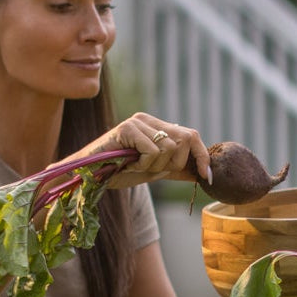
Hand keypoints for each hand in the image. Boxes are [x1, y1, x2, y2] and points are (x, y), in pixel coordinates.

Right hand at [66, 113, 211, 188]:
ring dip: (155, 166)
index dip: (202, 156)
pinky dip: (144, 164)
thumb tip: (202, 173)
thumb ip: (176, 169)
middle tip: (152, 170)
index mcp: (157, 126)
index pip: (191, 135)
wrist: (90, 176)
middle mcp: (149, 120)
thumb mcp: (155, 171)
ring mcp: (138, 122)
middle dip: (175, 163)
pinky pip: (153, 151)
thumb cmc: (118, 171)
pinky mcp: (127, 128)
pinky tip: (129, 164)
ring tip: (136, 166)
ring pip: (169, 148)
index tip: (206, 176)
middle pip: (186, 140)